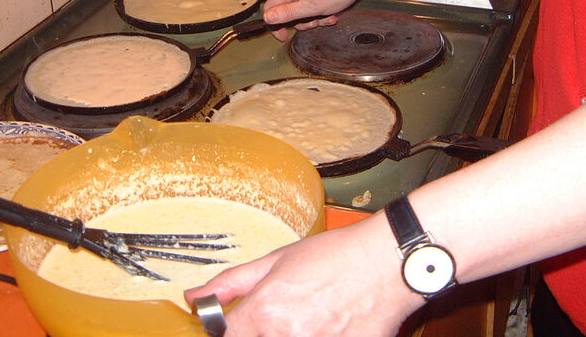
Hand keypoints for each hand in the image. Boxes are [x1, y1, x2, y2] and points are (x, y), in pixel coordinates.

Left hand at [184, 218, 422, 335]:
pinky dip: (320, 336)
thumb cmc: (338, 255)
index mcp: (266, 313)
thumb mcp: (279, 260)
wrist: (389, 262)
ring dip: (290, 333)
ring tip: (313, 318)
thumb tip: (196, 297)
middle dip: (265, 332)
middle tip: (290, 315)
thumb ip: (233, 283)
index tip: (244, 323)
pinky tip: (327, 325)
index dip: (231, 331)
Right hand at [263, 0, 373, 40]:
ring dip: (313, 17)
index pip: (270, 7)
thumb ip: (287, 13)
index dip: (275, 24)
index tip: (284, 35)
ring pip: (302, 6)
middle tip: (314, 24)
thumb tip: (267, 17)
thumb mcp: (311, 7)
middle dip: (300, 21)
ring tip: (327, 18)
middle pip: (287, 8)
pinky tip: (332, 12)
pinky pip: (312, 0)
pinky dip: (320, 9)